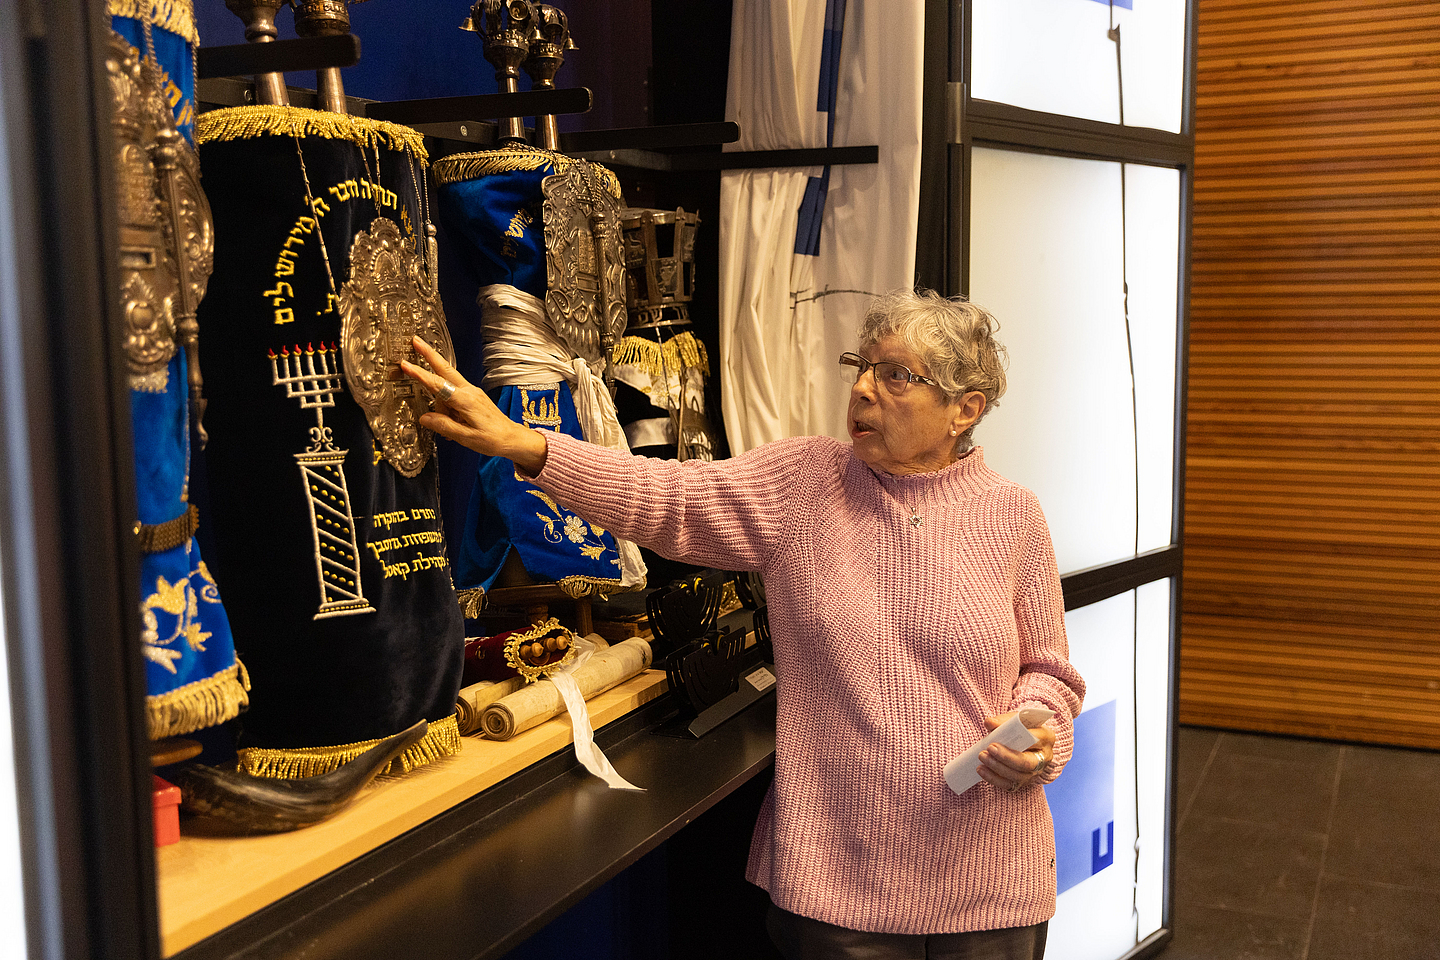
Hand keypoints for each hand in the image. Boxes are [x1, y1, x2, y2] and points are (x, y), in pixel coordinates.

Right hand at [400, 336, 547, 474]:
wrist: (511, 438)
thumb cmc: (492, 439)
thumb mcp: (465, 438)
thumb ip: (443, 426)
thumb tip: (425, 418)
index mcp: (465, 401)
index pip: (437, 385)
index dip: (419, 374)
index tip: (406, 365)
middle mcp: (469, 392)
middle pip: (445, 369)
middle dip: (429, 354)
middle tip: (415, 341)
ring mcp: (472, 392)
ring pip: (447, 385)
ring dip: (440, 400)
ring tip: (451, 428)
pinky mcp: (473, 396)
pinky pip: (454, 394)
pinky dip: (447, 403)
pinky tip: (452, 421)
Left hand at [977, 711, 1054, 794]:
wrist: (1028, 743)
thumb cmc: (1022, 728)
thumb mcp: (1017, 720)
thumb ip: (1004, 721)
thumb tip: (989, 722)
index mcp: (1046, 738)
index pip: (1035, 739)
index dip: (1017, 738)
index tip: (999, 733)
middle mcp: (1043, 758)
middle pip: (1026, 763)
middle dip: (1006, 757)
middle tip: (989, 748)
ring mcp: (1034, 773)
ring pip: (1017, 776)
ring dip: (997, 767)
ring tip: (982, 757)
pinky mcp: (1023, 783)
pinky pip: (1009, 785)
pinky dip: (993, 778)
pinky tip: (981, 770)